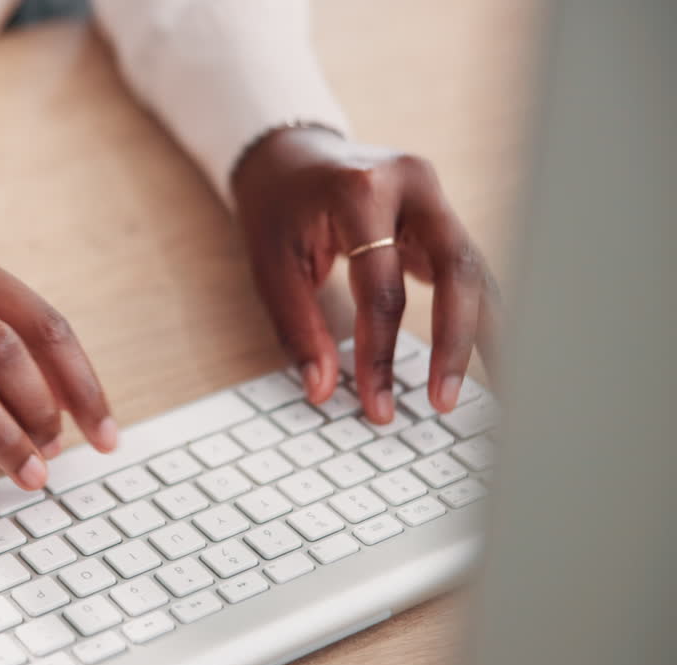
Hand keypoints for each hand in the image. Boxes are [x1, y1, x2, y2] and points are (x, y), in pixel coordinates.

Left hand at [232, 127, 500, 422]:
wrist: (290, 153)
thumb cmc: (277, 207)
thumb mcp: (270, 263)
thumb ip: (297, 328)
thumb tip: (322, 390)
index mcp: (362, 191)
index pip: (382, 287)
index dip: (380, 352)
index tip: (378, 404)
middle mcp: (412, 185)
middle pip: (456, 270)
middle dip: (454, 343)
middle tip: (444, 400)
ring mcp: (435, 197)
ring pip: (475, 270)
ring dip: (487, 333)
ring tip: (502, 390)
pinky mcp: (442, 217)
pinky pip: (468, 269)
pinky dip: (477, 314)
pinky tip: (491, 357)